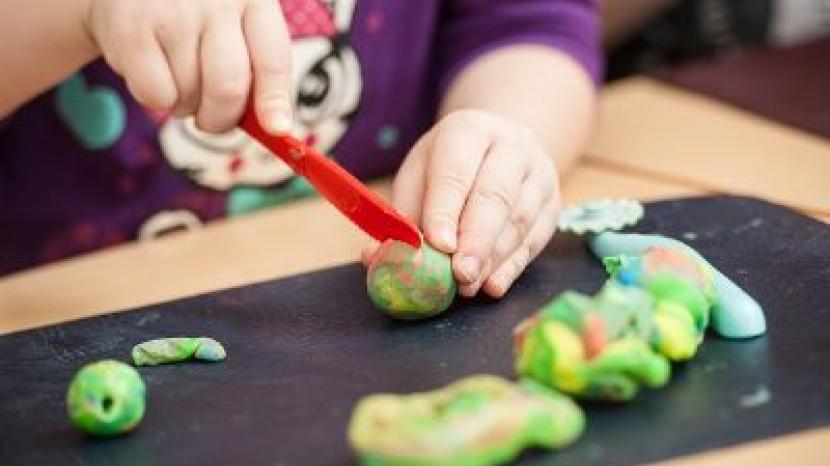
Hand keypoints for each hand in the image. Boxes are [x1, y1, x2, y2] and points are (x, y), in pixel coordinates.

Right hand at [84, 0, 292, 132]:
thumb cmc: (195, 12)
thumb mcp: (235, 23)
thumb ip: (256, 67)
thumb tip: (274, 126)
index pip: (272, 59)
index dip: (274, 100)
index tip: (276, 128)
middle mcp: (216, 2)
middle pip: (228, 88)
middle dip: (221, 119)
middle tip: (211, 119)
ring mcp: (173, 14)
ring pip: (190, 97)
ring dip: (185, 105)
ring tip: (176, 75)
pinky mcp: (132, 30)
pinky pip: (155, 95)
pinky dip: (155, 98)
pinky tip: (152, 70)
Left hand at [366, 110, 561, 298]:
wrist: (503, 145)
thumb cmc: (450, 165)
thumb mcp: (420, 174)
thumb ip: (402, 214)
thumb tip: (375, 257)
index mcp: (468, 130)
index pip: (456, 172)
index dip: (446, 210)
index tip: (438, 244)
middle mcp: (511, 145)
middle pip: (495, 196)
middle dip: (476, 240)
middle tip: (459, 275)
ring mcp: (539, 173)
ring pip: (519, 220)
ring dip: (492, 259)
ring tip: (468, 286)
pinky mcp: (553, 203)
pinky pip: (535, 239)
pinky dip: (513, 267)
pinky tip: (493, 285)